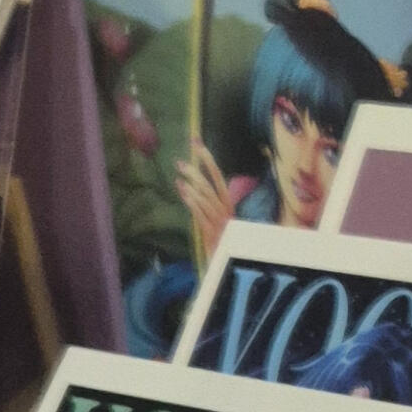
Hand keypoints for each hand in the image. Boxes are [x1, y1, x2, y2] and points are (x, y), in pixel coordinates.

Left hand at [174, 137, 234, 262]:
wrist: (230, 267)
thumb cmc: (221, 243)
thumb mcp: (214, 221)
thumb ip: (202, 204)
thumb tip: (185, 184)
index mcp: (228, 206)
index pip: (218, 178)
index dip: (207, 160)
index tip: (197, 144)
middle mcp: (226, 211)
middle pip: (212, 186)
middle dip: (197, 171)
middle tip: (181, 162)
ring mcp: (220, 222)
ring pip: (207, 198)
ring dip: (193, 185)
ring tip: (180, 174)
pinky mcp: (212, 234)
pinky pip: (202, 214)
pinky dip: (193, 201)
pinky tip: (183, 191)